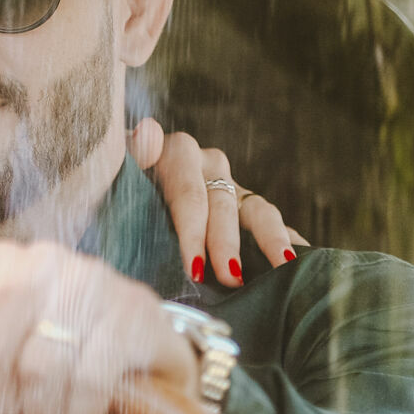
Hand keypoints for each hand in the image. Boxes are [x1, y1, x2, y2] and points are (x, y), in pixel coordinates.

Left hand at [127, 117, 307, 287]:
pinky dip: (288, 239)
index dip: (193, 233)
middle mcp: (207, 164)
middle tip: (229, 279)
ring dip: (270, 240)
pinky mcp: (244, 204)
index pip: (189, 195)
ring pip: (256, 210)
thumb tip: (148, 133)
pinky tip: (302, 263)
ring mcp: (229, 184)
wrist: (120, 178)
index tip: (195, 269)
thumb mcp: (114, 170)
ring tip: (283, 267)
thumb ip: (131, 157)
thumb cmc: (112, 184)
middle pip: (224, 205)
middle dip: (227, 245)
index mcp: (175, 154)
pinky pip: (271, 221)